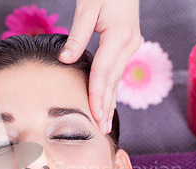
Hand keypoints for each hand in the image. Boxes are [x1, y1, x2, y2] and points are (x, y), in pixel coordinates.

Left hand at [59, 0, 140, 133]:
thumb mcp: (88, 6)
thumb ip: (77, 35)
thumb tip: (65, 60)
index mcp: (119, 36)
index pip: (103, 72)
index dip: (97, 95)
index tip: (93, 115)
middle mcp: (128, 45)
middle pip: (113, 81)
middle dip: (106, 106)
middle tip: (102, 129)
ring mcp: (130, 46)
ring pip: (116, 79)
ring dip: (110, 102)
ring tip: (106, 123)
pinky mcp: (127, 46)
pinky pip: (117, 73)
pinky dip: (111, 89)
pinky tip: (108, 103)